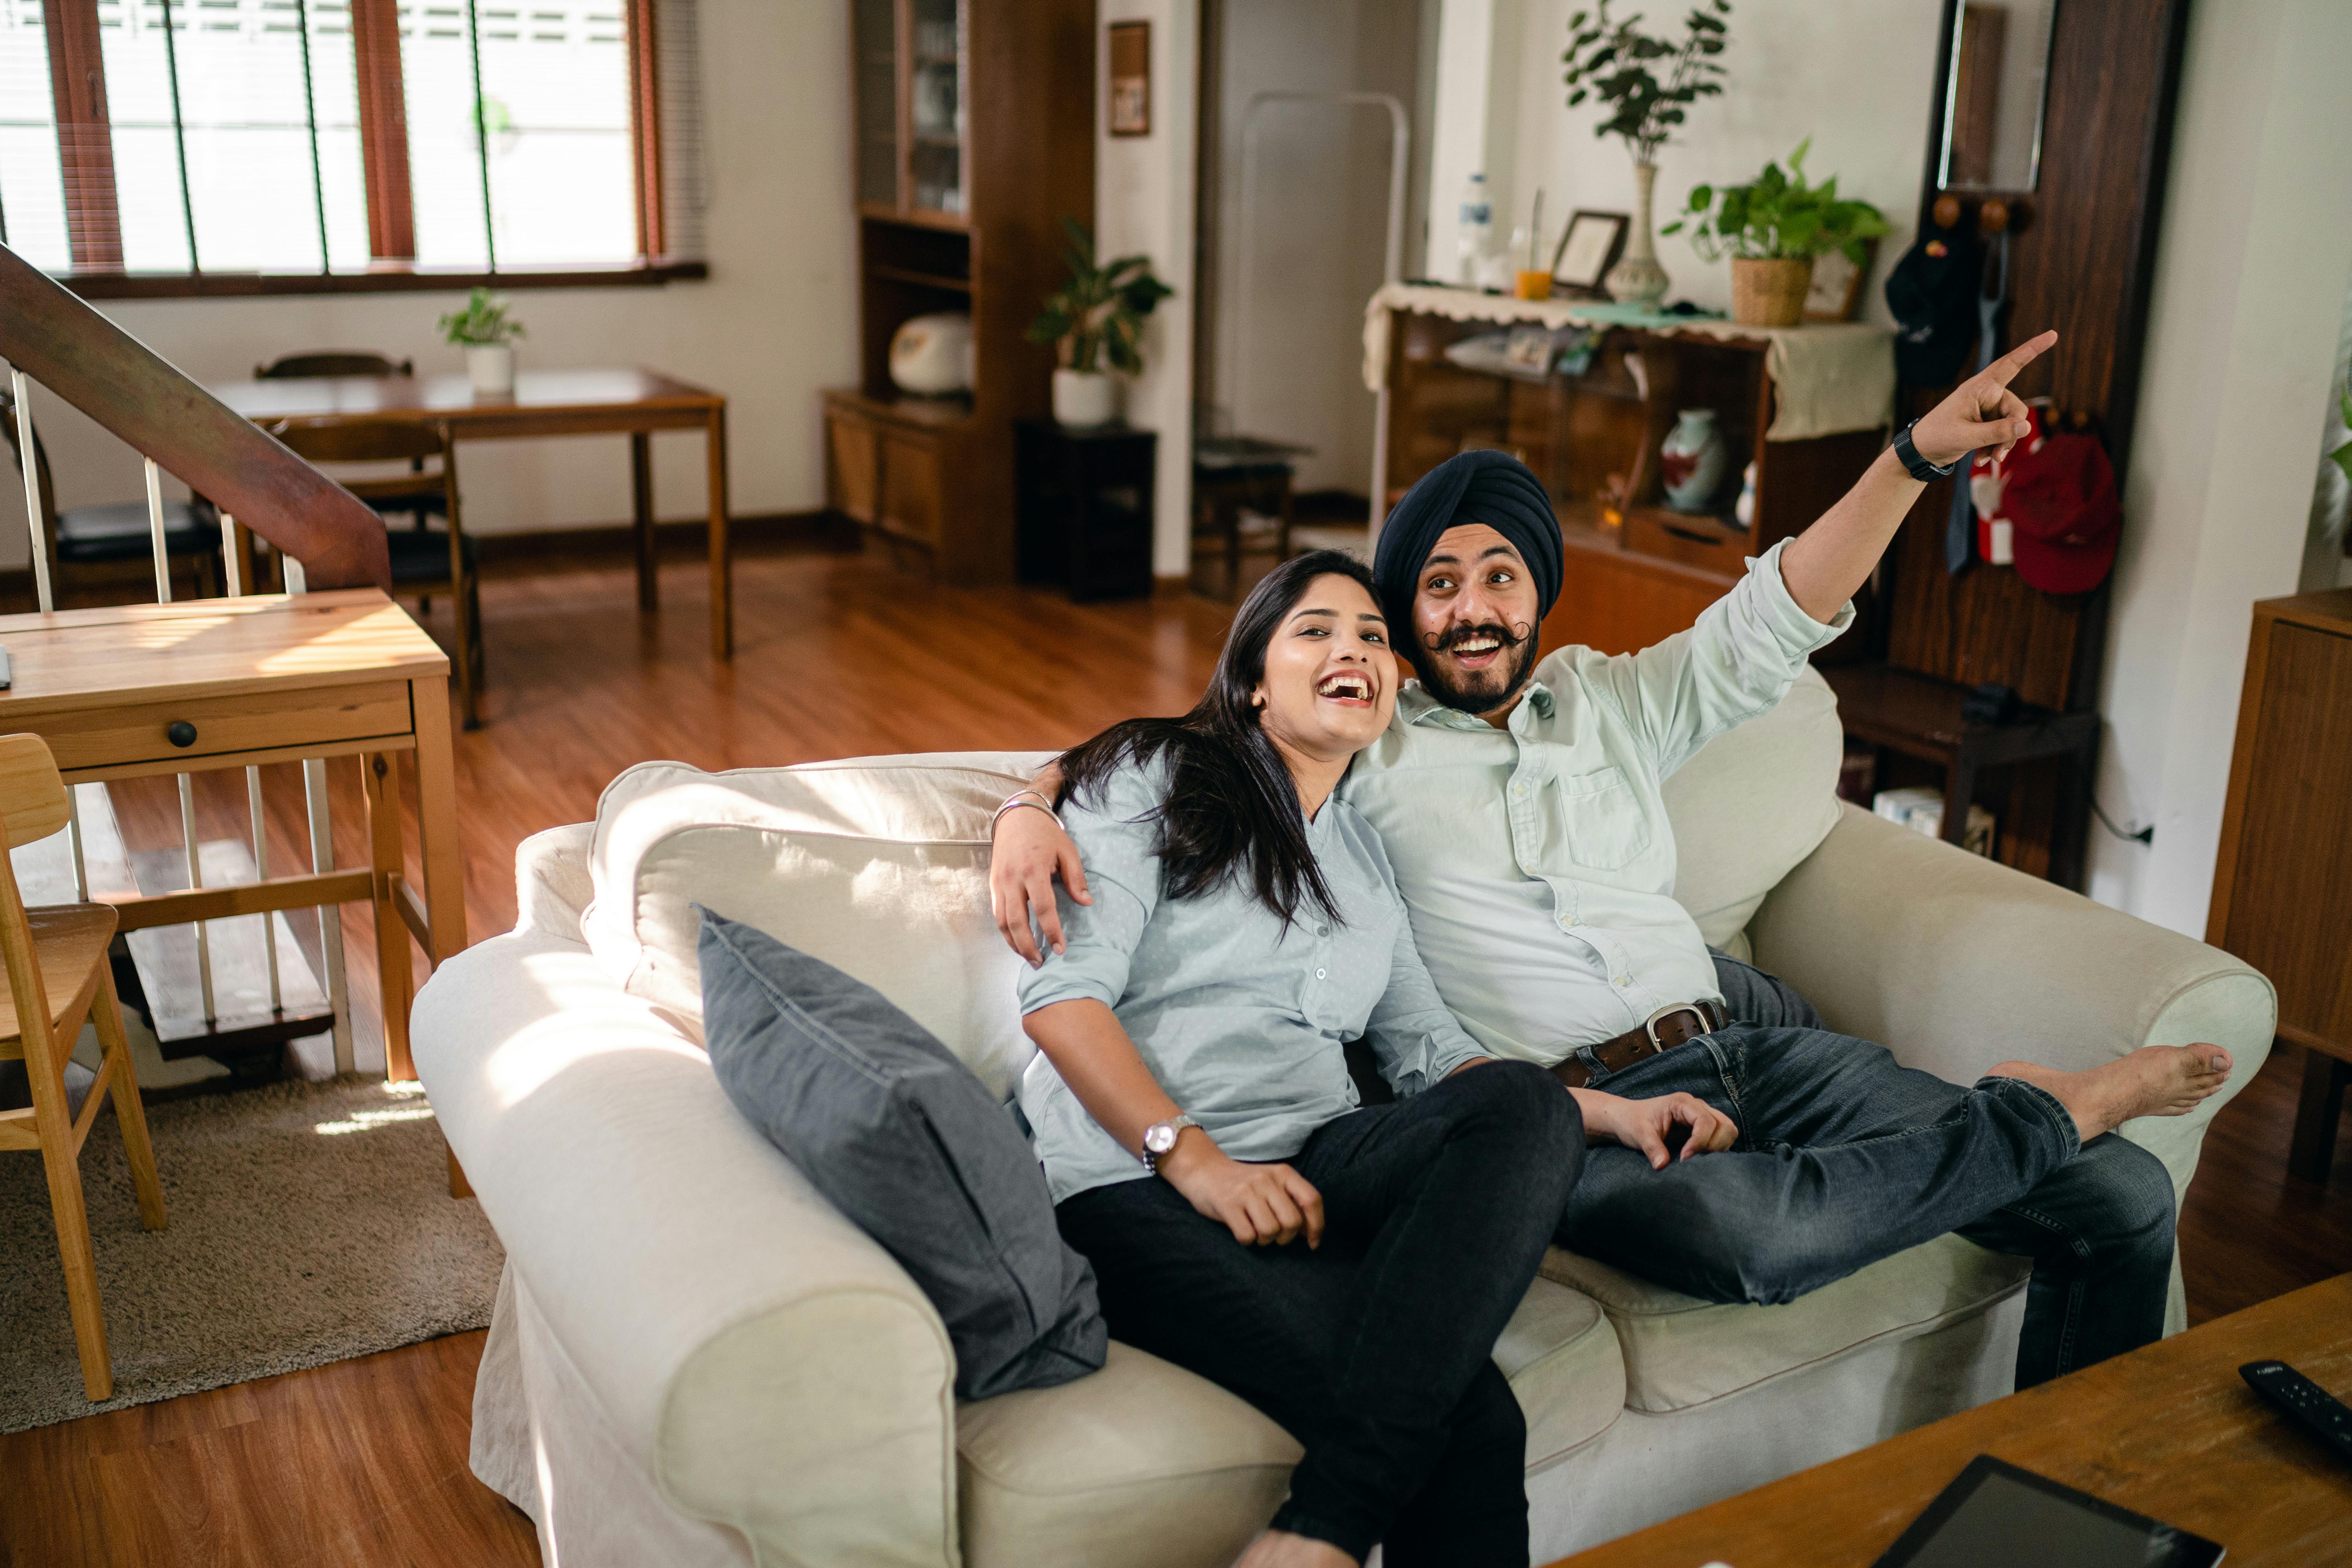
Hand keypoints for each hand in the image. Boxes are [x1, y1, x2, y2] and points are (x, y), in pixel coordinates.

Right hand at [989, 802, 1090, 965]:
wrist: (1017, 816)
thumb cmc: (1046, 834)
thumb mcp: (1068, 851)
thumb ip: (1076, 878)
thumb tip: (1086, 903)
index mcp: (1034, 870)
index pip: (1043, 908)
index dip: (1052, 931)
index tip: (1061, 949)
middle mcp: (1013, 879)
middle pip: (1017, 921)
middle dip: (1029, 946)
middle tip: (1041, 963)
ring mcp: (999, 882)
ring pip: (1002, 921)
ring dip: (1014, 943)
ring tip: (1028, 957)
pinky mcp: (992, 884)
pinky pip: (996, 913)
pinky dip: (1005, 931)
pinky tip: (1016, 941)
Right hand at [1161, 1135, 1324, 1247]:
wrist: (1204, 1170)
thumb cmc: (1243, 1185)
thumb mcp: (1272, 1184)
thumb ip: (1292, 1203)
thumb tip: (1311, 1234)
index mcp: (1283, 1173)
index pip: (1312, 1200)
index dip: (1317, 1226)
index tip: (1312, 1243)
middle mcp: (1266, 1180)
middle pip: (1292, 1221)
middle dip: (1286, 1238)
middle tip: (1275, 1236)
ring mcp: (1246, 1191)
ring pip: (1270, 1231)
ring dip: (1265, 1240)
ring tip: (1256, 1231)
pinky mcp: (1227, 1204)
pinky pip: (1247, 1236)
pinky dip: (1247, 1240)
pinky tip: (1241, 1230)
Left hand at [1583, 1091, 1738, 1168]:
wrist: (1626, 1119)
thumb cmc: (1632, 1122)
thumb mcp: (1638, 1134)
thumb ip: (1652, 1148)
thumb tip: (1662, 1166)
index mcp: (1682, 1103)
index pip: (1705, 1121)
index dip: (1700, 1142)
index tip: (1684, 1158)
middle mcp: (1697, 1107)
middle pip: (1725, 1125)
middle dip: (1714, 1145)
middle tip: (1693, 1159)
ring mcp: (1702, 1116)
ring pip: (1728, 1131)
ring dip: (1718, 1147)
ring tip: (1697, 1159)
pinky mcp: (1703, 1128)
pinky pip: (1721, 1138)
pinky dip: (1717, 1149)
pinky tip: (1699, 1158)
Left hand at [1910, 328, 2057, 468]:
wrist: (1921, 451)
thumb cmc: (1937, 437)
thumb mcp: (1966, 436)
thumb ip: (1997, 431)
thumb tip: (2026, 426)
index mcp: (1980, 387)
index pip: (2010, 364)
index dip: (2032, 349)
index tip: (2053, 335)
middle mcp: (1987, 394)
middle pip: (2017, 410)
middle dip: (2010, 434)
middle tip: (1997, 455)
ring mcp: (1988, 408)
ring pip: (2013, 425)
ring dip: (2002, 444)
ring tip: (1986, 460)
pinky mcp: (1987, 421)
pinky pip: (2004, 433)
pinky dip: (1996, 447)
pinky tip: (1982, 459)